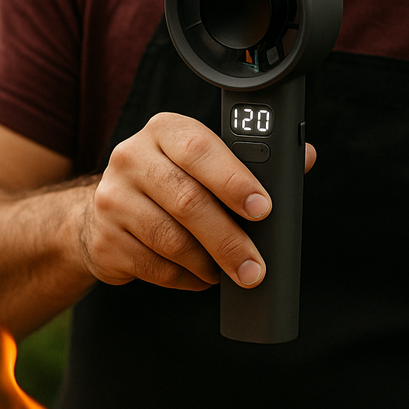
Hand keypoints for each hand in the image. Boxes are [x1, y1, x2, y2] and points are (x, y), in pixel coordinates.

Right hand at [78, 112, 314, 291]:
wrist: (105, 211)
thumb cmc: (170, 182)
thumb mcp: (204, 160)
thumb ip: (251, 160)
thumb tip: (303, 157)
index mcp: (165, 131)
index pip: (200, 148)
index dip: (234, 180)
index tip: (263, 209)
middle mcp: (132, 158)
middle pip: (188, 201)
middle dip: (230, 240)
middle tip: (255, 267)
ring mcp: (112, 199)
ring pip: (172, 240)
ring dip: (209, 264)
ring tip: (228, 272)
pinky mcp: (105, 240)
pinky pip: (156, 267)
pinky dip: (187, 278)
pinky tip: (200, 276)